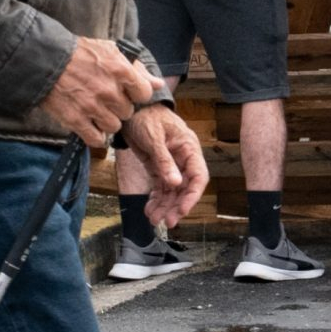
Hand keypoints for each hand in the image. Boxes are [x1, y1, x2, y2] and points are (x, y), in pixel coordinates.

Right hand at [36, 36, 160, 145]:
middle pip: (128, 112)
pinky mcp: (76, 120)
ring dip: (107, 121)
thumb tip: (159, 84)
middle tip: (107, 100)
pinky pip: (96, 139)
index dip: (136, 94)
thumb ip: (138, 70)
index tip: (128, 92)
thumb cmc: (80, 53)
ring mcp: (93, 107)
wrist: (46, 60)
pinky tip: (90, 125)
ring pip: (114, 126)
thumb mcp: (112, 52)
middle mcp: (110, 91)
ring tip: (97, 111)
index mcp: (121, 71)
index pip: (145, 94)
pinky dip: (95, 135)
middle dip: (119, 107)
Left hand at [122, 103, 207, 230]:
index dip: (192, 195)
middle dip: (177, 206)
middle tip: (168, 221)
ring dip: (165, 206)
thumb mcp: (154, 138)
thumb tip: (175, 183)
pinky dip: (155, 200)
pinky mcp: (158, 167)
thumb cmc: (147, 118)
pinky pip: (160, 188)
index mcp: (189, 149)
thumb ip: (164, 161)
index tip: (182, 211)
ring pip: (172, 191)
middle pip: (185, 187)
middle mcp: (183, 159)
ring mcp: (170, 164)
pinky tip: (149, 210)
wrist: (132, 110)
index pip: (198, 176)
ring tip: (154, 219)